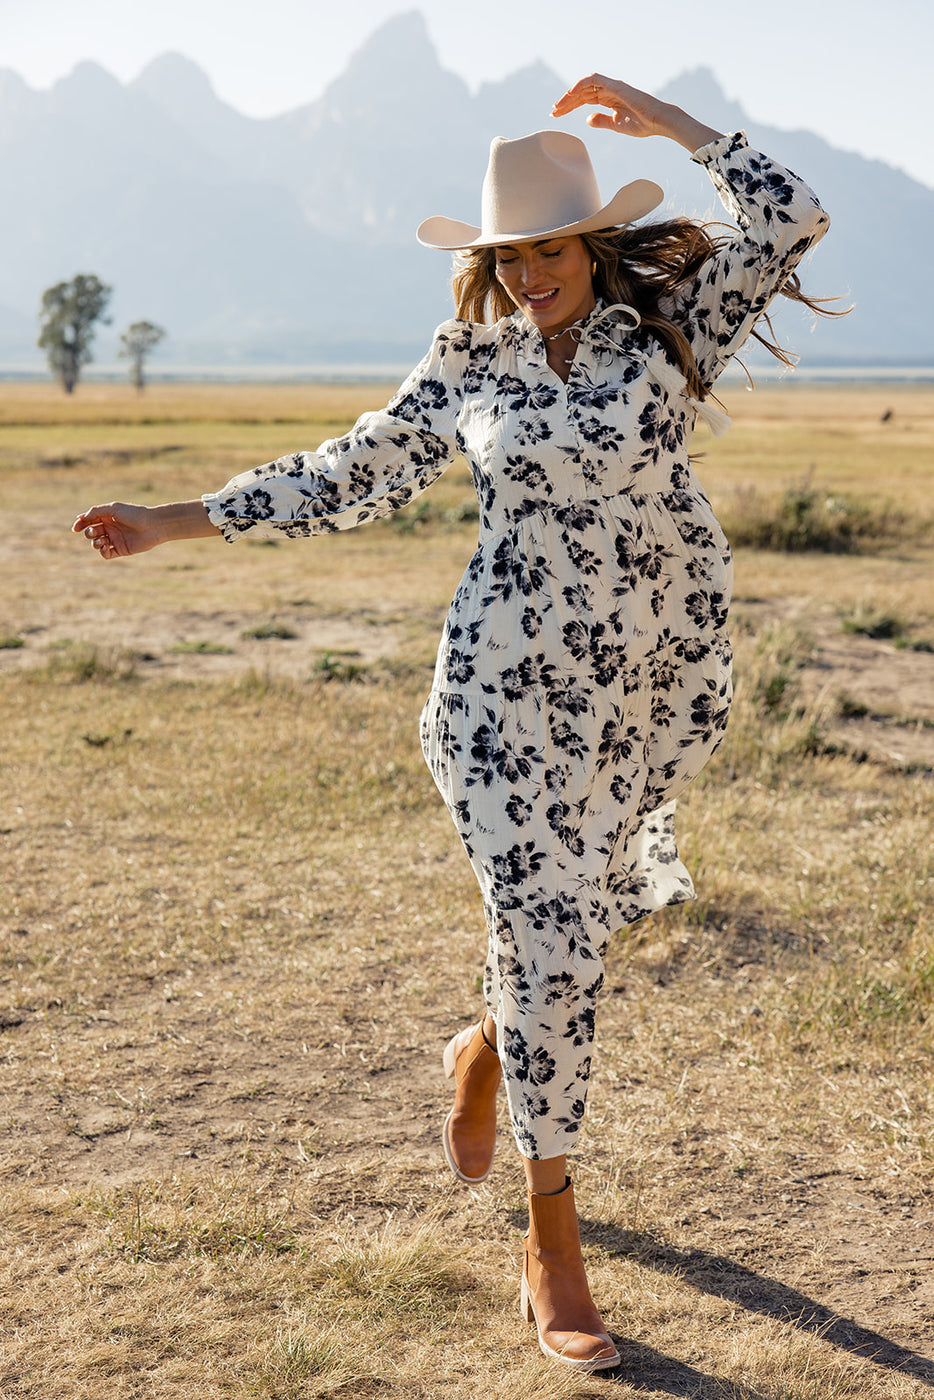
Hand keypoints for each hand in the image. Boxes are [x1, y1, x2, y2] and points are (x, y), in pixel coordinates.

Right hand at [72, 502, 160, 558]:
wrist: (153, 526)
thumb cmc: (134, 514)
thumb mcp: (113, 509)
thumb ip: (96, 512)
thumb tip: (80, 518)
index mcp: (107, 517)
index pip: (89, 521)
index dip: (81, 524)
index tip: (75, 528)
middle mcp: (110, 528)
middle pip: (91, 532)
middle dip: (89, 533)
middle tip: (95, 532)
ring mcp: (115, 539)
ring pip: (97, 544)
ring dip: (95, 543)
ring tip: (102, 541)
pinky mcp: (121, 550)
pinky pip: (106, 554)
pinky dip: (102, 552)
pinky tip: (105, 547)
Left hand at [552, 75, 721, 151]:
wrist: (658, 122)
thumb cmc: (641, 124)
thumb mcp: (616, 125)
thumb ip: (601, 121)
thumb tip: (587, 119)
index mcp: (609, 99)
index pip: (584, 99)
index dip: (569, 105)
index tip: (557, 114)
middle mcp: (609, 90)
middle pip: (582, 92)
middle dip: (566, 101)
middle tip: (553, 111)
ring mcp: (612, 87)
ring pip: (585, 85)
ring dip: (570, 94)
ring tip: (559, 105)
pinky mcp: (615, 86)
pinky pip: (594, 79)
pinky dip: (581, 84)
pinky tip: (570, 94)